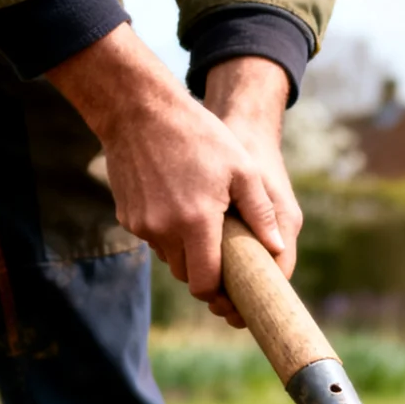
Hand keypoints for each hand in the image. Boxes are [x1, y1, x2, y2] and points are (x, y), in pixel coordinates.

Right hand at [47, 25, 285, 327]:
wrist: (139, 111)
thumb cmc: (199, 135)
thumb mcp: (241, 169)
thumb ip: (260, 212)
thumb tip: (277, 249)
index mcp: (197, 223)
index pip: (205, 283)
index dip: (219, 292)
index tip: (231, 287)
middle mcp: (165, 231)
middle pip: (186, 276)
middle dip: (204, 271)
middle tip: (222, 255)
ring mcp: (142, 226)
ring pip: (168, 258)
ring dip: (185, 251)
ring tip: (201, 224)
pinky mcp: (127, 218)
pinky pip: (152, 238)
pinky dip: (166, 232)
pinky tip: (178, 205)